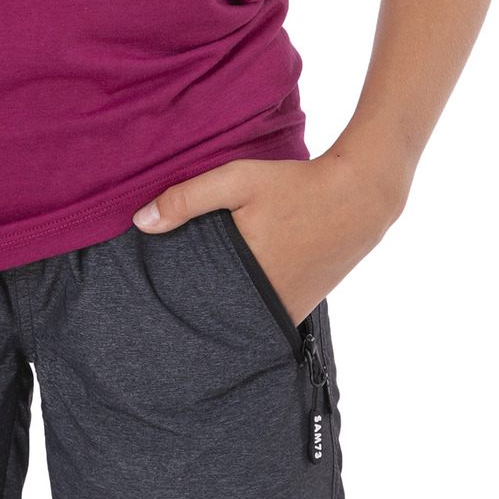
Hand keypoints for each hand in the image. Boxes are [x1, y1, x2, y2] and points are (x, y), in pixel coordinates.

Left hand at [132, 145, 409, 325]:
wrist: (359, 197)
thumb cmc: (295, 186)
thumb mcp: (238, 179)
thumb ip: (187, 199)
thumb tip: (139, 222)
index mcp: (244, 276)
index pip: (193, 305)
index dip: (171, 303)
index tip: (150, 302)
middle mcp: (265, 303)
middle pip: (214, 315)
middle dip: (192, 310)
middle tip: (164, 306)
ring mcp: (286, 310)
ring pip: (238, 318)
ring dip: (220, 309)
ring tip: (196, 299)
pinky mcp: (301, 308)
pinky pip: (262, 315)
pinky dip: (246, 307)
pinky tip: (233, 291)